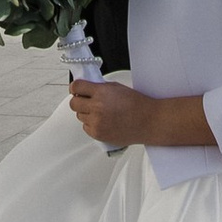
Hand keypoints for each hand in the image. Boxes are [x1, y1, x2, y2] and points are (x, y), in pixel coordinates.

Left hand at [67, 79, 213, 150]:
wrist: (148, 121)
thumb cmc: (137, 104)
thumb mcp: (117, 88)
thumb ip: (100, 87)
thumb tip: (87, 88)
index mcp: (101, 92)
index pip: (76, 87)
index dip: (75, 87)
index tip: (76, 89)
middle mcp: (97, 107)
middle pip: (74, 103)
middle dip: (78, 101)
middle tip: (86, 101)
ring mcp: (96, 122)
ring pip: (80, 116)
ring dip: (86, 113)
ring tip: (100, 112)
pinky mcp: (98, 134)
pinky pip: (86, 128)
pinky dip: (91, 125)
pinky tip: (103, 121)